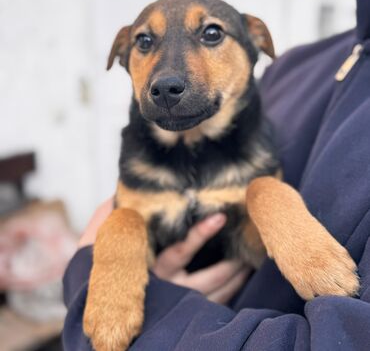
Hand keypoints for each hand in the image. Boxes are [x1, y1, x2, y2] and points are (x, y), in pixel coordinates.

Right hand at [78, 201, 249, 303]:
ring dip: (235, 278)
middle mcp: (167, 289)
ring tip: (250, 261)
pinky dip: (229, 292)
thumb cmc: (108, 265)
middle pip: (209, 279)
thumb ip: (109, 215)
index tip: (221, 217)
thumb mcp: (103, 240)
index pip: (182, 250)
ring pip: (215, 294)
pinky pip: (212, 306)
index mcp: (152, 268)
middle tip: (250, 246)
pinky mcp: (183, 314)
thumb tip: (117, 193)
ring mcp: (178, 305)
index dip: (202, 233)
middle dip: (232, 265)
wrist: (103, 309)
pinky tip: (238, 279)